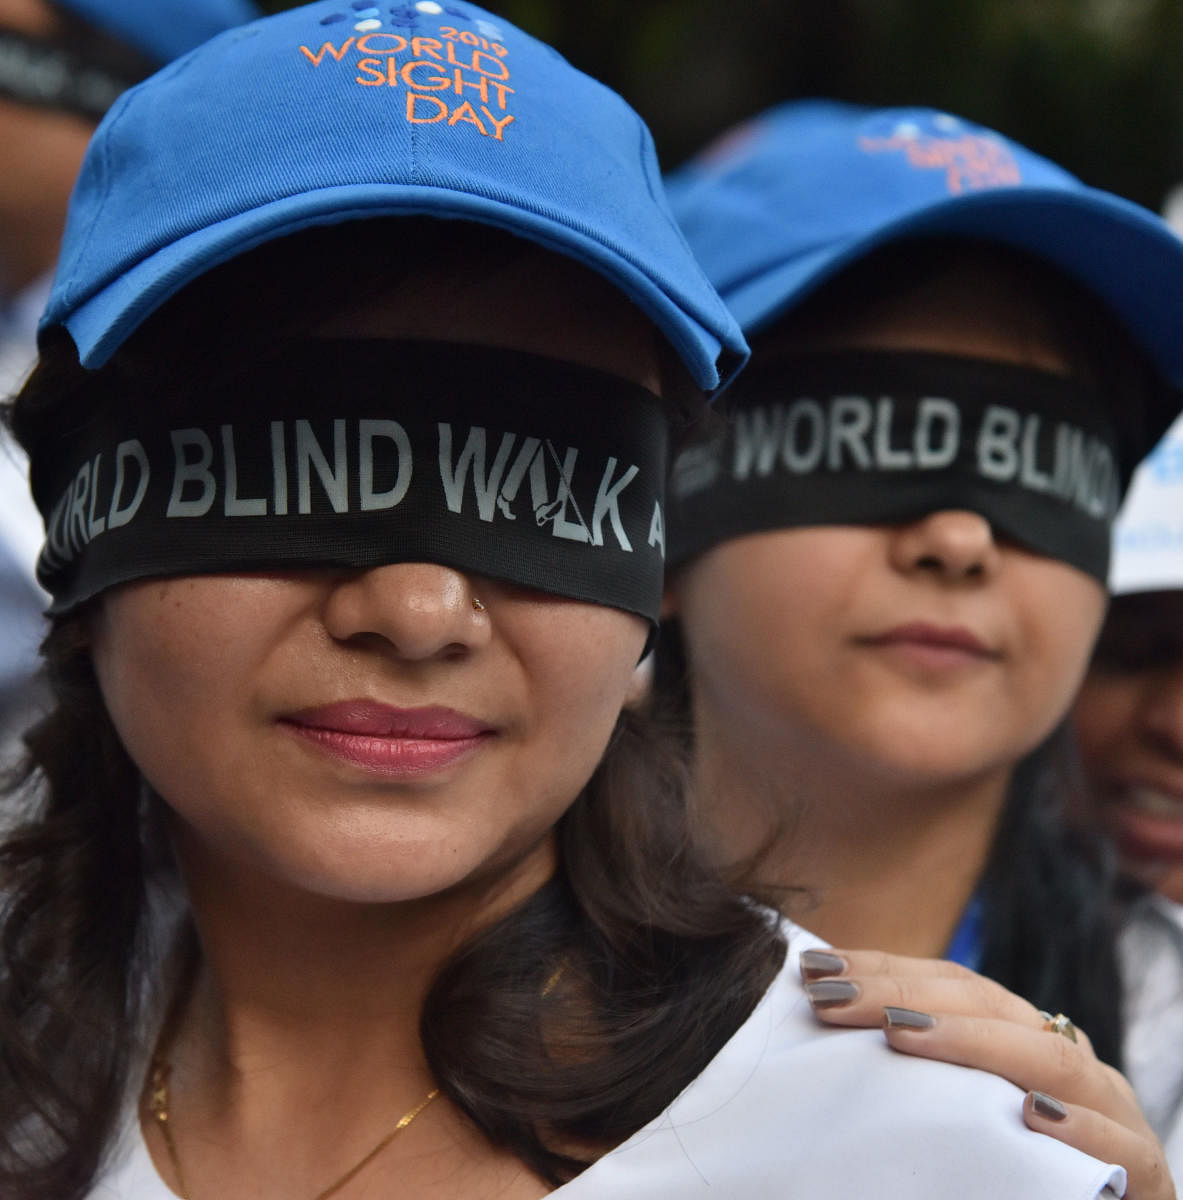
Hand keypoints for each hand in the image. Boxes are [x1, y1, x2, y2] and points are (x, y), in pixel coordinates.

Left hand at [800, 947, 1174, 1199]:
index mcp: (1023, 1040)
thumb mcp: (959, 1115)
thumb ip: (918, 1078)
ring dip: (974, 1042)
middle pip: (989, 1007)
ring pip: (1052, 1060)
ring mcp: (1113, 1113)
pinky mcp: (1148, 1179)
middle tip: (833, 998)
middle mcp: (1068, 1062)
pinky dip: (1079, 1129)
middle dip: (903, 994)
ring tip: (901, 1035)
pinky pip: (1121, 1147)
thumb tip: (825, 1024)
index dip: (884, 969)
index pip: (950, 985)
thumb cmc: (1014, 1178)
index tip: (815, 970)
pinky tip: (1032, 1118)